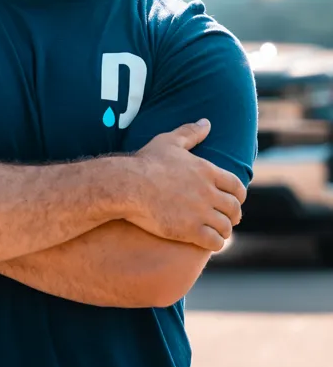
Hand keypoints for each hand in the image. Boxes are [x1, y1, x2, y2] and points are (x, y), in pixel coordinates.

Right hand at [126, 120, 246, 251]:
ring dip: (223, 231)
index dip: (238, 195)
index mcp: (207, 170)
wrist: (128, 185)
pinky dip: (215, 243)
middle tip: (226, 219)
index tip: (233, 200)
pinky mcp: (190, 230)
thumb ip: (190, 132)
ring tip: (217, 232)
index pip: (237, 186)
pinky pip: (214, 242)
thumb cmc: (146, 162)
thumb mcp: (169, 141)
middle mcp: (208, 192)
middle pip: (234, 208)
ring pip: (226, 227)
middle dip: (233, 215)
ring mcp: (200, 212)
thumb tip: (206, 122)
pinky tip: (207, 242)